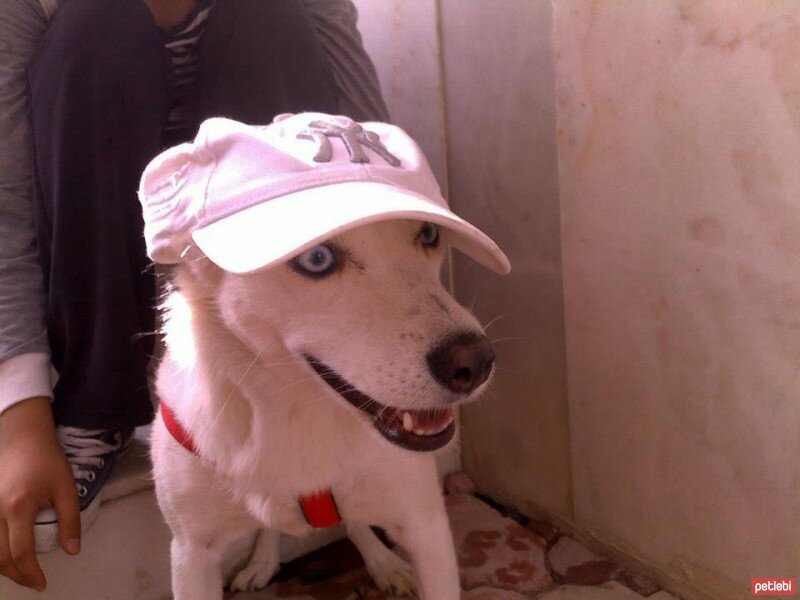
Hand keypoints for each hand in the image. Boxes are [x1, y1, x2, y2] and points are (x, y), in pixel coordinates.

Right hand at [0, 397, 80, 590]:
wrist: (24, 440)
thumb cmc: (48, 462)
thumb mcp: (67, 488)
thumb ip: (70, 521)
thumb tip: (72, 551)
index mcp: (18, 508)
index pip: (20, 552)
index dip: (31, 572)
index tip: (43, 583)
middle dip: (17, 575)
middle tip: (34, 582)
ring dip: (4, 567)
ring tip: (24, 573)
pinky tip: (9, 557)